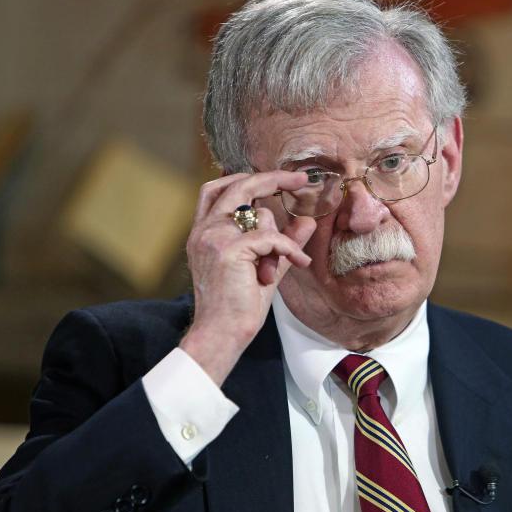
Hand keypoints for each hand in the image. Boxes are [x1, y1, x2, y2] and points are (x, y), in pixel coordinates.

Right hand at [180, 171, 315, 384]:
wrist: (222, 334)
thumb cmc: (239, 306)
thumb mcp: (266, 267)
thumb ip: (283, 243)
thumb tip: (307, 221)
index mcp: (204, 232)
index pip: (217, 189)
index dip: (245, 178)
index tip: (276, 178)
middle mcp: (204, 230)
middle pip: (238, 186)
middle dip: (272, 178)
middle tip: (300, 178)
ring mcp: (213, 238)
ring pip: (260, 216)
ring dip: (279, 241)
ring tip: (276, 270)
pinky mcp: (228, 250)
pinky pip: (271, 237)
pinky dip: (289, 248)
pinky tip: (298, 263)